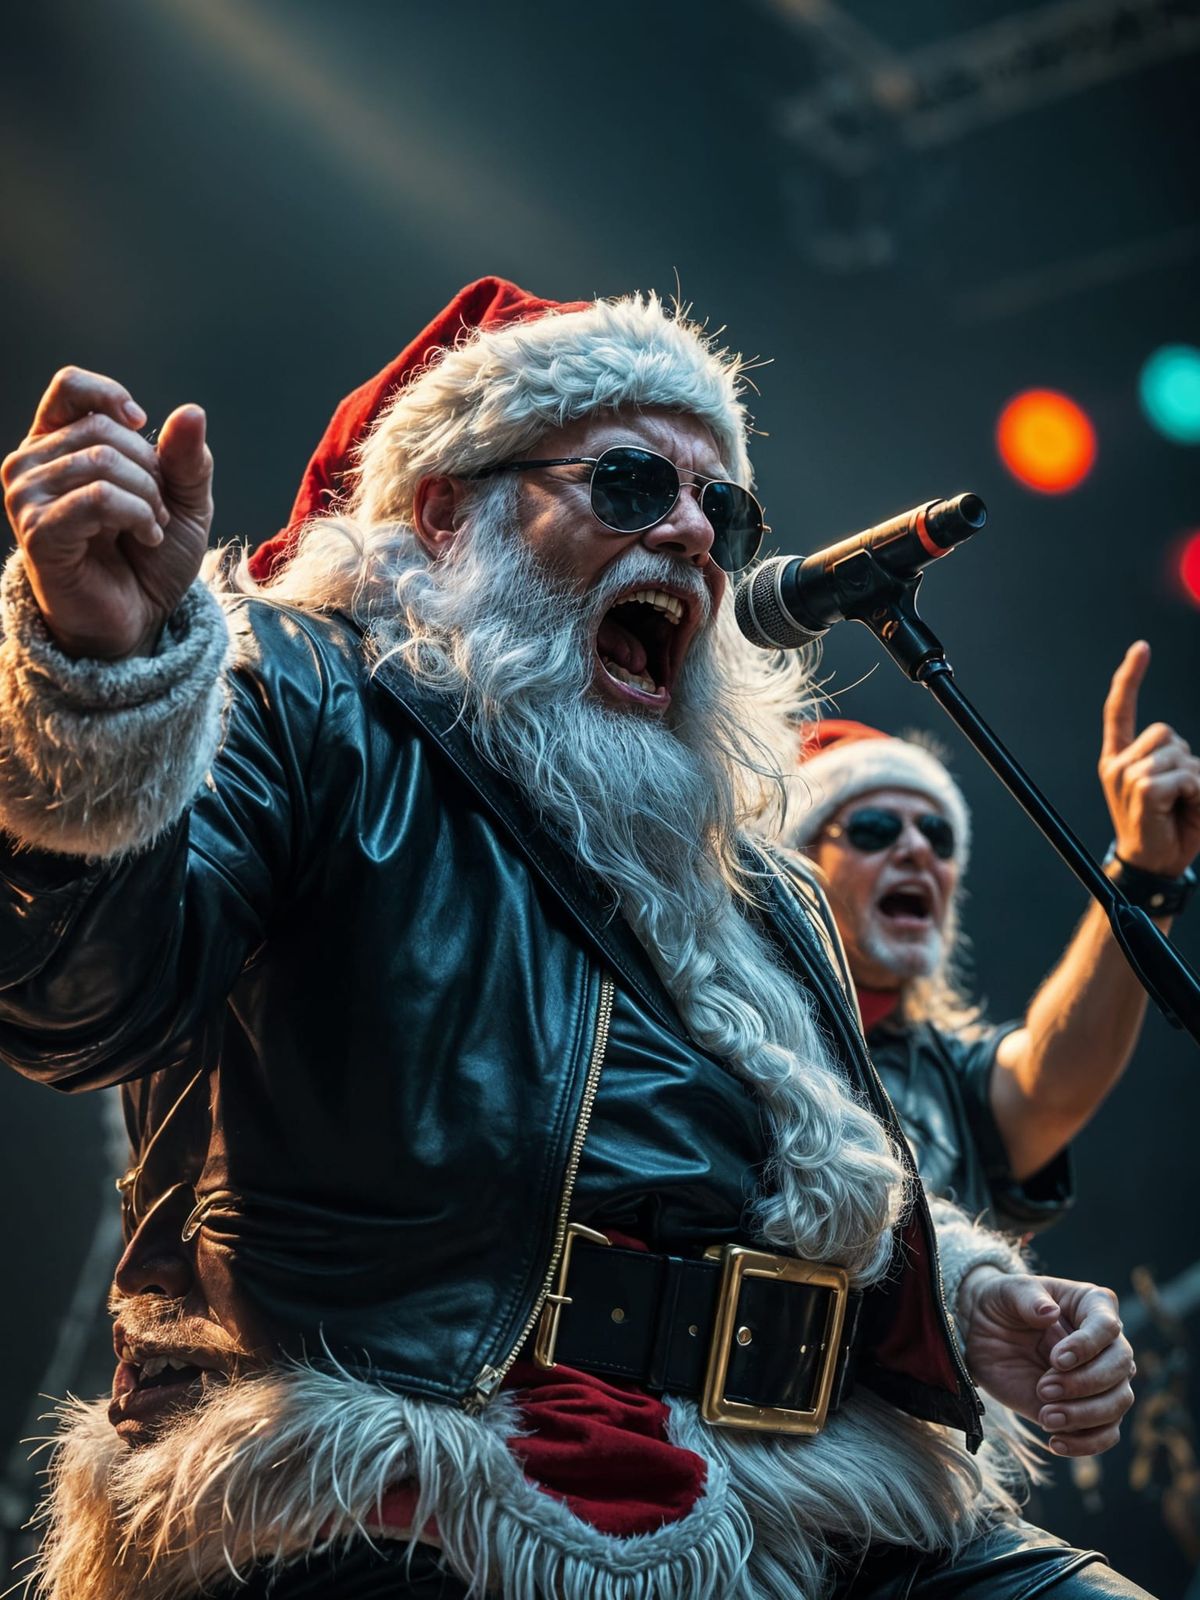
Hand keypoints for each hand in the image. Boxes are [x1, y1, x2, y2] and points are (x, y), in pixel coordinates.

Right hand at [2, 367, 212, 658]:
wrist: (140, 618)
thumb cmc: (150, 557)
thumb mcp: (184, 501)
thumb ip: (186, 458)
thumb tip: (190, 411)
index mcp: (58, 443)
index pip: (69, 386)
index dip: (112, 397)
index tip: (143, 428)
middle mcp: (31, 464)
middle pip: (101, 429)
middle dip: (151, 470)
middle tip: (159, 510)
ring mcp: (27, 497)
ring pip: (101, 461)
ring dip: (148, 498)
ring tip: (153, 528)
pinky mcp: (37, 531)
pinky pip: (96, 498)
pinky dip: (137, 516)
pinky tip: (147, 538)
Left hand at [959, 1268, 1133, 1456]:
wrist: (984, 1334)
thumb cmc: (1003, 1304)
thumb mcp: (1007, 1291)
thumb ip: (1027, 1297)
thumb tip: (1050, 1312)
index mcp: (1093, 1305)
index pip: (1108, 1326)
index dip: (1086, 1346)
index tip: (1055, 1359)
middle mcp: (1106, 1343)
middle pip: (1121, 1367)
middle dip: (1084, 1383)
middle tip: (1044, 1389)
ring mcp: (1100, 1378)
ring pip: (1119, 1402)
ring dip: (1085, 1415)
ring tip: (1046, 1417)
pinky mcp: (1087, 1408)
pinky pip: (1106, 1433)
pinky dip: (1086, 1443)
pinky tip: (1056, 1443)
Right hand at [1100, 642, 1199, 877]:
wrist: (1156, 865)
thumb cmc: (1172, 827)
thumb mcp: (1177, 786)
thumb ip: (1179, 762)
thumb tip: (1189, 757)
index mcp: (1122, 758)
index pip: (1119, 711)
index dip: (1130, 678)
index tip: (1141, 648)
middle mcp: (1117, 763)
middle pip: (1165, 732)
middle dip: (1186, 760)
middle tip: (1183, 795)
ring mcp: (1124, 777)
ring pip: (1176, 753)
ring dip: (1192, 778)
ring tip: (1183, 805)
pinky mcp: (1138, 790)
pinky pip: (1179, 775)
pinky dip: (1192, 791)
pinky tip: (1181, 809)